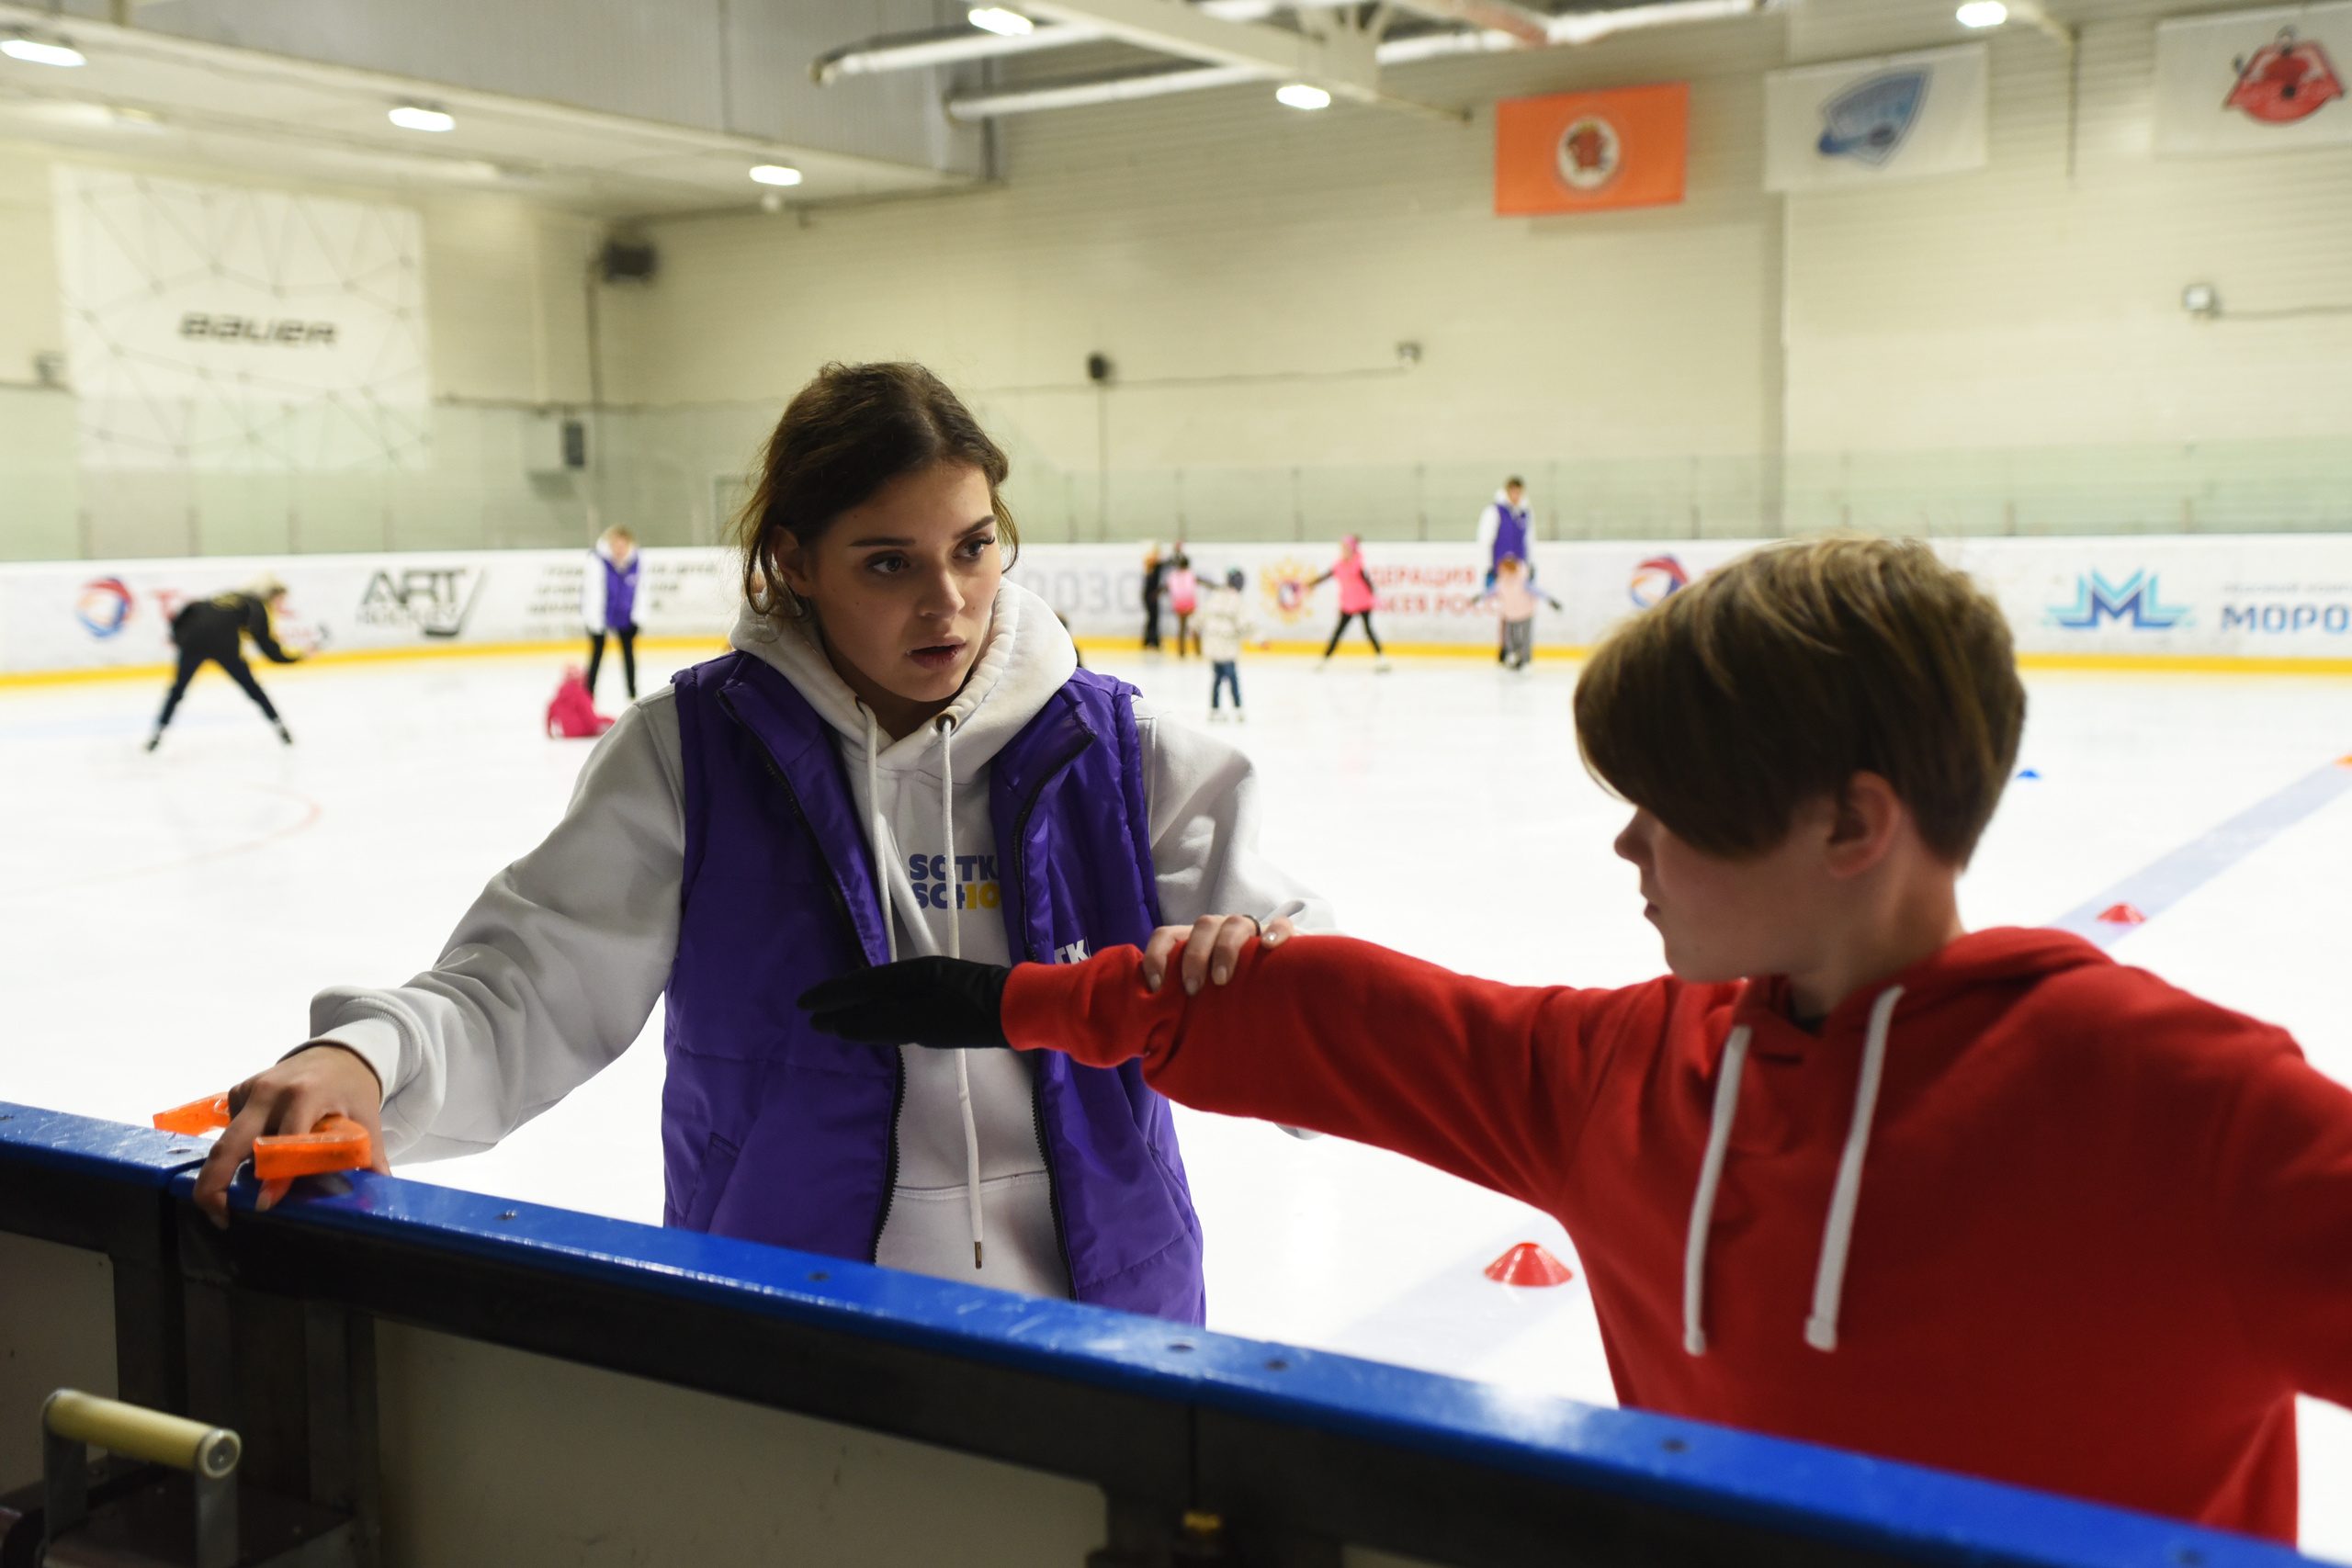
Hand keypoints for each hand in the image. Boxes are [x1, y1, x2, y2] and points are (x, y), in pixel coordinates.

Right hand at [192, 1044, 387, 1227]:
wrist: (337, 1053)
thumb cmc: (352, 1089)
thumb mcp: (367, 1119)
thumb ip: (371, 1156)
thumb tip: (380, 1193)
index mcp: (305, 1096)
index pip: (282, 1142)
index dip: (273, 1176)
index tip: (265, 1205)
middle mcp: (269, 1091)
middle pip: (230, 1144)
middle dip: (215, 1184)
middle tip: (220, 1216)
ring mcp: (249, 1090)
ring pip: (226, 1141)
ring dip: (225, 1171)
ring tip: (232, 1198)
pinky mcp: (238, 1091)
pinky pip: (229, 1130)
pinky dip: (236, 1150)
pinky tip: (254, 1158)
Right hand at [800, 957, 1012, 1049]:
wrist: (1022, 1009)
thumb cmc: (974, 1016)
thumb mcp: (924, 1023)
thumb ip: (882, 1023)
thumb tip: (841, 1024)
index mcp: (911, 975)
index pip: (860, 985)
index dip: (830, 996)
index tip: (804, 1005)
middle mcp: (919, 974)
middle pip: (870, 988)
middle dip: (840, 1001)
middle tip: (812, 1015)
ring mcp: (934, 985)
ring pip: (885, 996)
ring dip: (859, 1007)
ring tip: (836, 1018)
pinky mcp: (947, 998)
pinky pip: (900, 1003)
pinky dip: (880, 1011)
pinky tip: (879, 1020)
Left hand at [1140, 906, 1299, 995]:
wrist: (1269, 988)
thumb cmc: (1221, 997)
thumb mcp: (1198, 1001)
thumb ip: (1176, 1010)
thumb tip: (1150, 1047)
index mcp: (1194, 941)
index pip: (1167, 936)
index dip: (1156, 956)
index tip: (1156, 986)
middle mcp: (1219, 930)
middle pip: (1203, 926)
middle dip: (1194, 956)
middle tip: (1192, 989)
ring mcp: (1250, 930)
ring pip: (1235, 923)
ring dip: (1224, 949)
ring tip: (1221, 979)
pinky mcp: (1280, 937)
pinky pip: (1280, 925)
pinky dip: (1274, 933)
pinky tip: (1267, 947)